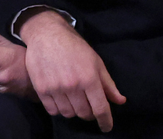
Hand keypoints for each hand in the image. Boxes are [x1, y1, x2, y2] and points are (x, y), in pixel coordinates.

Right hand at [19, 11, 125, 131]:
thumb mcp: (96, 62)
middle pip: (84, 114)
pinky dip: (59, 109)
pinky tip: (61, 100)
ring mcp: (55, 88)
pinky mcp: (41, 89)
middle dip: (89, 113)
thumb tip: (120, 101)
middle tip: (87, 105)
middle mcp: (72, 86)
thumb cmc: (74, 47)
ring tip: (73, 101)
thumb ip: (108, 84)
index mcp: (89, 78)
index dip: (105, 122)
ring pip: (68, 114)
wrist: (47, 35)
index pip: (100, 109)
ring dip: (73, 111)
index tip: (106, 127)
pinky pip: (53, 110)